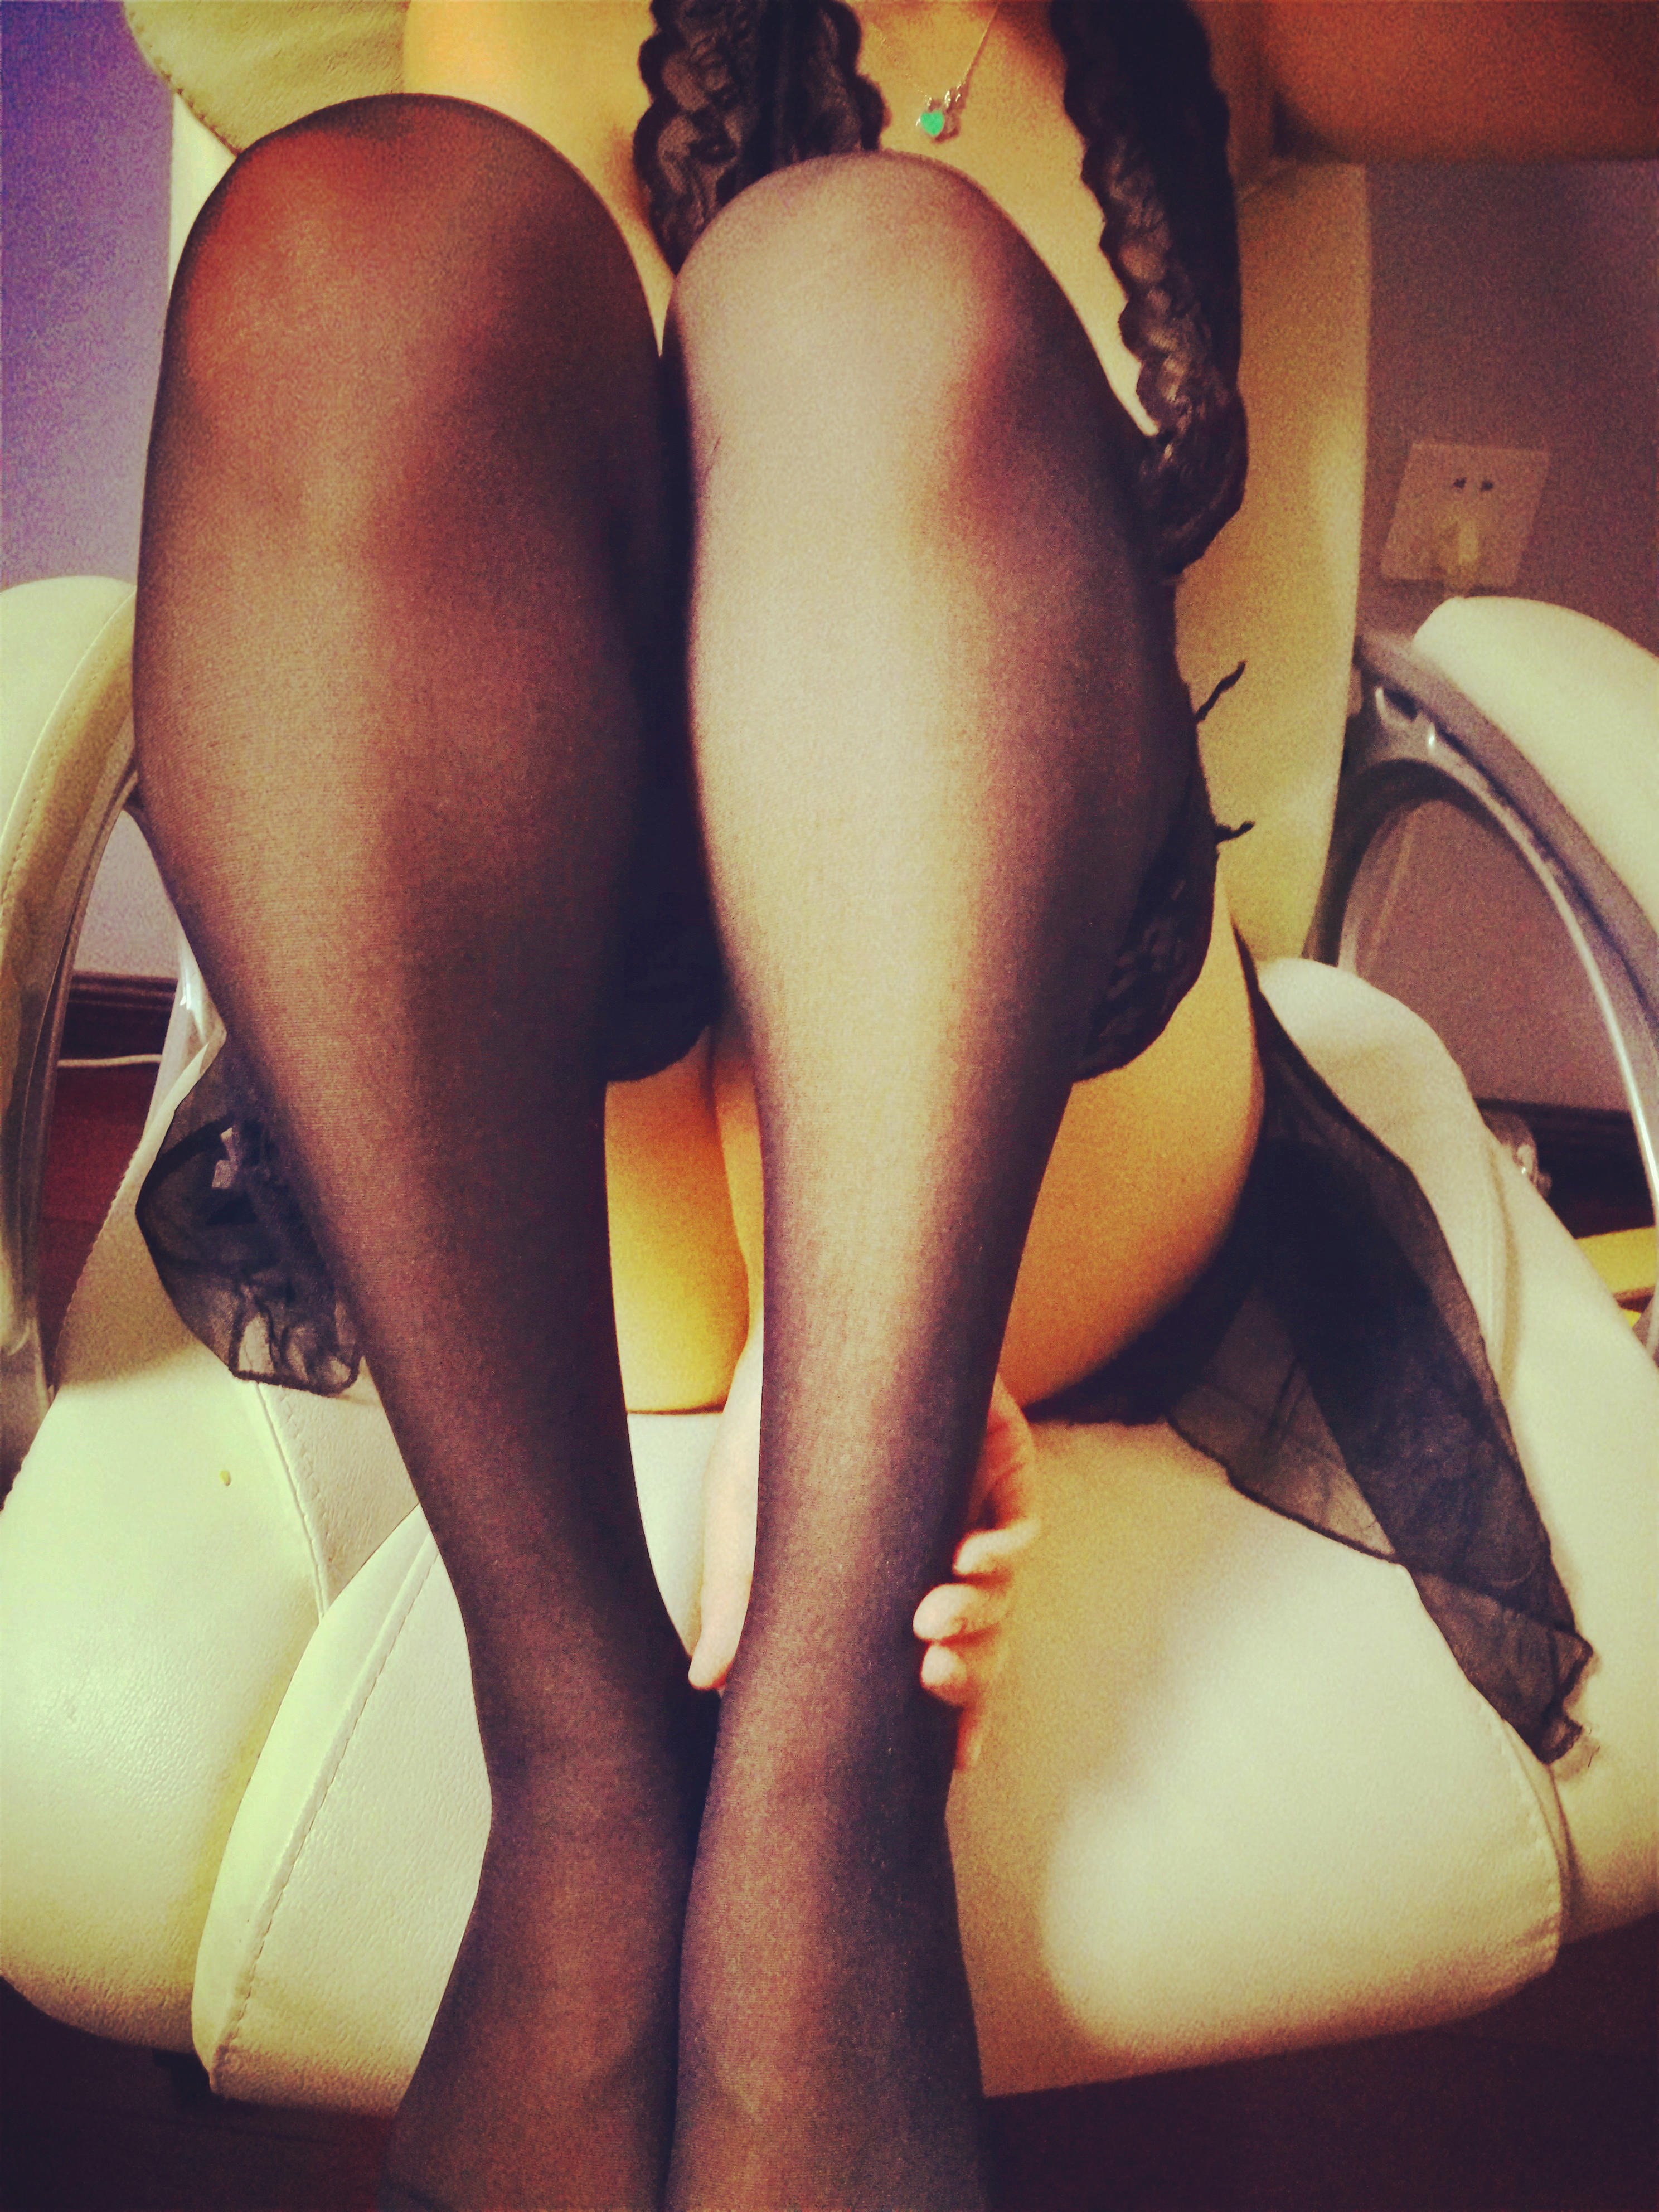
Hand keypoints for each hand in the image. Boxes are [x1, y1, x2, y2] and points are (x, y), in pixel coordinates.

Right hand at [690, 1335, 1040, 1773]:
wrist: (794, 1327)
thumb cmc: (768, 1421)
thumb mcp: (738, 1513)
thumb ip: (734, 1595)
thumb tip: (707, 1683)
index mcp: (889, 1577)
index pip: (939, 1659)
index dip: (958, 1715)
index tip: (950, 1764)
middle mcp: (939, 1547)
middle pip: (986, 1638)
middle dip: (970, 1673)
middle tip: (927, 1677)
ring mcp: (972, 1503)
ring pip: (1006, 1590)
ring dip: (980, 1617)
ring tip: (931, 1621)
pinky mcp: (997, 1454)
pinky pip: (1020, 1520)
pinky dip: (1002, 1550)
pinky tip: (966, 1559)